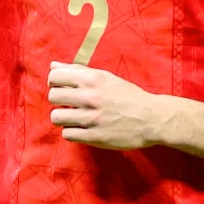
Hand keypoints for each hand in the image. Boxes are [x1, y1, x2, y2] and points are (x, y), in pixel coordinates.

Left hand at [47, 61, 166, 149]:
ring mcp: (91, 118)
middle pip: (53, 96)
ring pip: (56, 117)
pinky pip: (67, 134)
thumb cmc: (128, 96)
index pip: (55, 76)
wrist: (151, 118)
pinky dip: (72, 131)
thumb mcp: (106, 77)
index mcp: (93, 79)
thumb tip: (53, 66)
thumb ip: (78, 70)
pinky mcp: (94, 137)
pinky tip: (82, 128)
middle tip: (69, 103)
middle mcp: (90, 97)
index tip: (63, 87)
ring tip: (74, 117)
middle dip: (58, 100)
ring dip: (63, 117)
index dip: (55, 82)